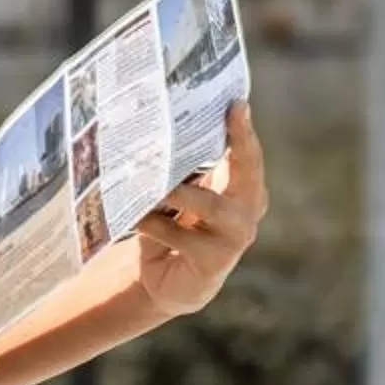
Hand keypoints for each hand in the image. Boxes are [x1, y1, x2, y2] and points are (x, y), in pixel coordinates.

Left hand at [133, 103, 267, 318]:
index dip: (244, 130)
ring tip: (154, 182)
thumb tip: (160, 126)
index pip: (248, 155)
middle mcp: (247, 210)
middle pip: (247, 172)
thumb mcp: (182, 192)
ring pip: (209, 205)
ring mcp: (234, 238)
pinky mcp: (213, 262)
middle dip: (237, 144)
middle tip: (226, 117)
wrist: (166, 280)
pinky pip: (180, 236)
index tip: (236, 103)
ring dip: (179, 191)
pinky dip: (155, 223)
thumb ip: (184, 167)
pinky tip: (136, 217)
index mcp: (244, 188)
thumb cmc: (175, 225)